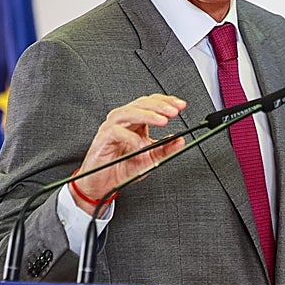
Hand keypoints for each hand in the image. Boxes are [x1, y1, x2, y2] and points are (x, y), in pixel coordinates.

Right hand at [70, 94, 187, 209]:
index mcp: (135, 121)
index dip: (166, 101)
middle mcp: (123, 120)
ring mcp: (112, 127)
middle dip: (160, 106)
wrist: (103, 183)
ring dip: (148, 116)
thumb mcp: (150, 158)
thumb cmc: (122, 167)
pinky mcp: (103, 138)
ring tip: (162, 122)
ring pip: (129, 113)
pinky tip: (141, 144)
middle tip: (174, 112)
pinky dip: (130, 137)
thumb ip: (165, 149)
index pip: (151, 103)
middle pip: (141, 104)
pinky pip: (116, 132)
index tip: (181, 106)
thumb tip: (180, 140)